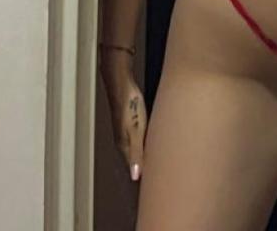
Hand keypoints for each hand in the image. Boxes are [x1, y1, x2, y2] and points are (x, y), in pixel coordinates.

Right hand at [100, 53, 146, 181]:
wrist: (121, 83)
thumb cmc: (129, 104)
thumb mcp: (136, 129)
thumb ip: (137, 152)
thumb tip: (135, 176)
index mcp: (125, 146)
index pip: (134, 170)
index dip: (142, 181)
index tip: (150, 193)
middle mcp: (124, 143)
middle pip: (135, 163)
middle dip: (144, 174)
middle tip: (155, 187)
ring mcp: (126, 134)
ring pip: (137, 154)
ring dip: (144, 162)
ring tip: (154, 173)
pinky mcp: (130, 125)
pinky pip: (139, 144)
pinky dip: (145, 151)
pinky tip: (152, 151)